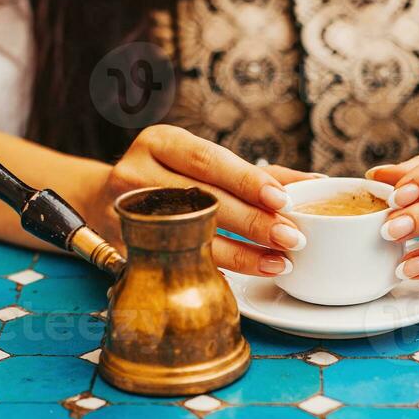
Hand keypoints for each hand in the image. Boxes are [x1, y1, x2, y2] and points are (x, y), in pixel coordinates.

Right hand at [85, 125, 317, 275]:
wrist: (102, 200)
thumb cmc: (171, 177)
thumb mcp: (205, 163)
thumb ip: (260, 174)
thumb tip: (316, 184)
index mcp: (161, 142)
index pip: (210, 161)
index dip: (248, 181)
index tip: (283, 199)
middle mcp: (138, 172)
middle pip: (204, 200)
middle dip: (253, 223)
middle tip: (292, 238)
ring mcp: (128, 211)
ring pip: (192, 235)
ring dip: (242, 253)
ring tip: (279, 262)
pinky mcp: (127, 246)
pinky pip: (178, 260)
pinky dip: (217, 269)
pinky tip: (246, 276)